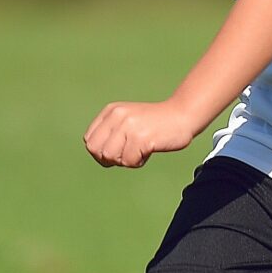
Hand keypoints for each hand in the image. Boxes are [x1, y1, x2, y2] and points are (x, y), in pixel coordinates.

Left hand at [83, 99, 199, 168]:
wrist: (182, 115)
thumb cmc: (155, 123)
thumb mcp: (127, 120)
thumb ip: (111, 133)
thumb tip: (100, 157)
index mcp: (111, 111)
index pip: (89, 141)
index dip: (100, 153)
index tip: (117, 152)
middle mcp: (118, 116)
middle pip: (97, 151)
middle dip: (111, 159)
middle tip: (128, 154)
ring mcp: (130, 126)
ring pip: (112, 157)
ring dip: (126, 160)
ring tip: (139, 151)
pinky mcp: (142, 138)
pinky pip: (130, 161)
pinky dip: (139, 161)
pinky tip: (149, 150)